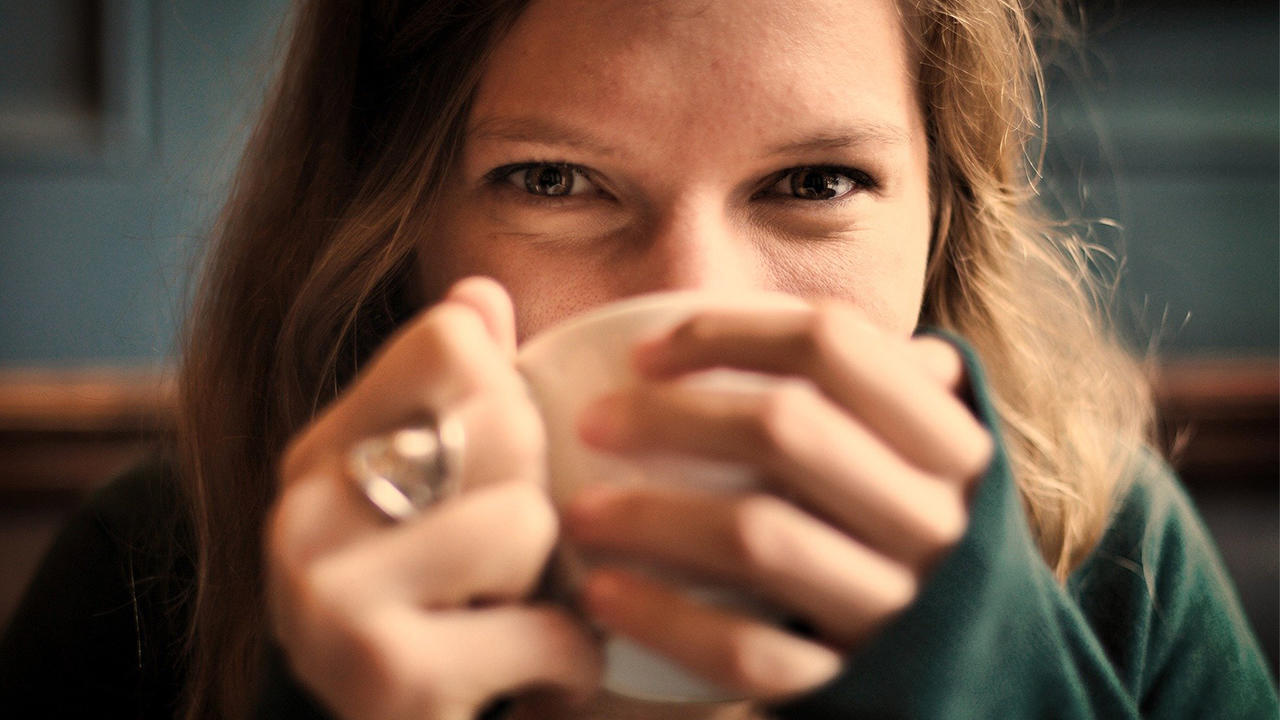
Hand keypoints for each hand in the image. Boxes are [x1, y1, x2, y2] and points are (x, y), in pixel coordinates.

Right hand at [267, 277, 600, 719]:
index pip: (452, 340)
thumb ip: (452, 395)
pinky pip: (547, 628)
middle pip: (504, 421)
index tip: (497, 468)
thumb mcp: (428, 498)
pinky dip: (570, 662)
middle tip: (510, 562)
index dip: (510, 397)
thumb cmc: (424, 613)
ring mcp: (332, 593)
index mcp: (320, 450)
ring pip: (527, 521)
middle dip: (540, 498)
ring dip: (555, 586)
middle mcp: (306, 509)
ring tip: (513, 617)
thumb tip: (482, 290)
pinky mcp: (385, 671)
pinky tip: (536, 677)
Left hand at [564, 300, 991, 699]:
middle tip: (593, 423)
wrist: (977, 682)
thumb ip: (874, 390)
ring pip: (758, 538)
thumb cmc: (913, 541)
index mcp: (949, 443)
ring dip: (650, 518)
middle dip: (669, 417)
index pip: (832, 344)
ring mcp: (897, 607)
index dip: (726, 332)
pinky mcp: (851, 683)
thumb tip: (778, 317)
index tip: (643, 354)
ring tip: (580, 514)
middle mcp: (934, 518)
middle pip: (784, 429)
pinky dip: (666, 619)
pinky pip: (747, 650)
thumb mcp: (923, 460)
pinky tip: (605, 595)